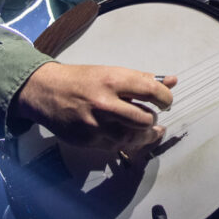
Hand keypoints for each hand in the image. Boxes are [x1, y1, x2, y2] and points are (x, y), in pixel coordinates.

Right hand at [14, 62, 176, 152]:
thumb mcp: (112, 72)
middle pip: (144, 119)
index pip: (151, 91)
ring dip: (144, 135)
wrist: (45, 92)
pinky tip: (128, 134)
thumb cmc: (82, 80)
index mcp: (113, 81)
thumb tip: (172, 81)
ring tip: (148, 130)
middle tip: (154, 116)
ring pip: (132, 138)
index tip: (165, 101)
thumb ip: (142, 79)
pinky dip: (126, 141)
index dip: (165, 98)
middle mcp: (104, 104)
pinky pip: (115, 146)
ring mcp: (94, 125)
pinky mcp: (87, 141)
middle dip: (154, 119)